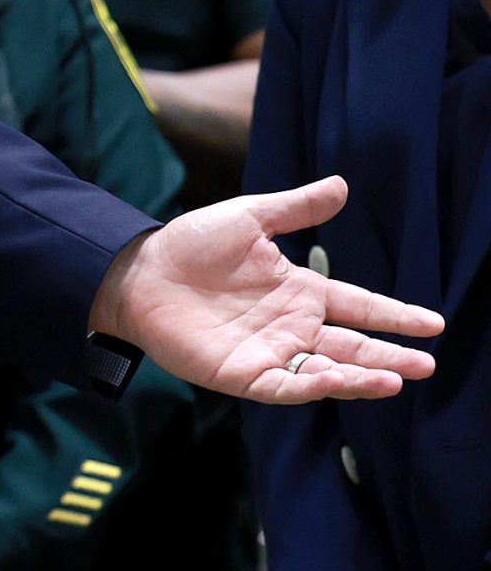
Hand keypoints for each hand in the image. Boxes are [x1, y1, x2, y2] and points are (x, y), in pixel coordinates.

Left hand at [91, 176, 440, 400]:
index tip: (433, 323)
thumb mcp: (248, 218)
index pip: (359, 305)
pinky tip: (338, 379)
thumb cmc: (189, 245)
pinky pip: (286, 384)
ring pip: (327, 369)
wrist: (137, 272)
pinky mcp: (242, 374)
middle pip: (352, 345)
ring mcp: (269, 352)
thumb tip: (341, 185)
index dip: (394, 315)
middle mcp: (291, 325)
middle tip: (428, 364)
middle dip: (391, 355)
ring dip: (362, 376)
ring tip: (398, 377)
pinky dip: (314, 384)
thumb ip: (295, 207)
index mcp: (299, 290)